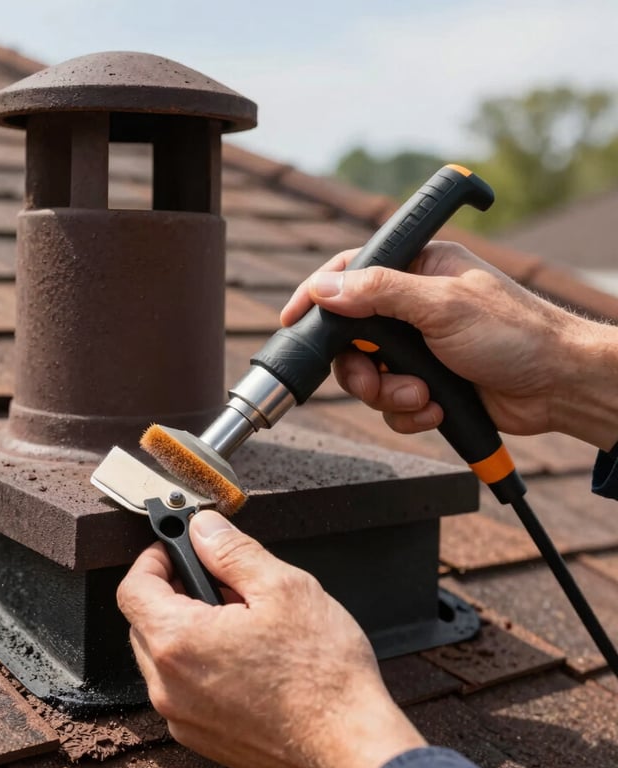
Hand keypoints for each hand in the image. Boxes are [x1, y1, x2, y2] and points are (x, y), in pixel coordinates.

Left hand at [117, 509, 424, 767]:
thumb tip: (203, 529)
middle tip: (223, 583)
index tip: (178, 549)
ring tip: (243, 622)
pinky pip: (182, 689)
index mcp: (179, 642)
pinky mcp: (200, 739)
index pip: (133, 588)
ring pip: (163, 657)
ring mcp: (182, 718)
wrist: (349, 752)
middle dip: (174, 593)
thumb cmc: (323, 675)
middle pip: (144, 622)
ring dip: (188, 630)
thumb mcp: (284, 588)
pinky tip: (247, 659)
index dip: (152, 560)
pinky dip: (200, 665)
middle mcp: (168, 685)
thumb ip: (232, 552)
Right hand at [281, 242, 617, 450]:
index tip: (294, 320)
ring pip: (367, 377)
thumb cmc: (516, 334)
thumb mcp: (443, 305)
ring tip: (424, 397)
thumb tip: (325, 288)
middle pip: (350, 337)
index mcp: (416, 270)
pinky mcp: (425, 384)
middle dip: (362, 368)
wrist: (556, 387)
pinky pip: (391, 404)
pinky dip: (408, 413)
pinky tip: (436, 409)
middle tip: (377, 379)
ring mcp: (418, 348)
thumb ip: (380, 293)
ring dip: (389, 395)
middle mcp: (412, 308)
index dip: (318, 297)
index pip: (350, 273)